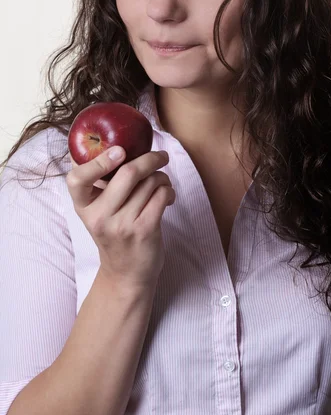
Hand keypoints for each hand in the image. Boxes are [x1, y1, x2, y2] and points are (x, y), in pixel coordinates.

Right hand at [66, 147, 174, 290]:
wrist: (126, 273)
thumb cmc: (114, 232)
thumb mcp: (97, 211)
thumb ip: (99, 182)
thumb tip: (107, 141)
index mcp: (84, 206)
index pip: (77, 179)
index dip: (98, 161)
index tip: (119, 150)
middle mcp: (100, 216)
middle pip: (128, 172)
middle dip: (150, 158)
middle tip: (160, 156)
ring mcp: (122, 224)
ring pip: (150, 182)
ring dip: (162, 177)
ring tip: (161, 184)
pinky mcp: (145, 230)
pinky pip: (162, 195)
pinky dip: (169, 190)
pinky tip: (167, 197)